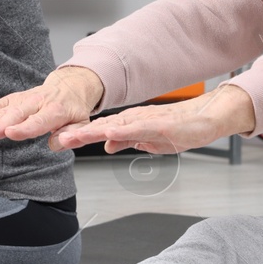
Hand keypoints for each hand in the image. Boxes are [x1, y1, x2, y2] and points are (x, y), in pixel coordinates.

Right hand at [0, 66, 104, 144]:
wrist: (70, 86)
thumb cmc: (73, 110)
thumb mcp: (80, 124)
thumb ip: (69, 135)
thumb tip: (54, 144)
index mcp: (57, 110)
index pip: (38, 121)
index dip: (24, 128)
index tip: (10, 133)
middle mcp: (39, 102)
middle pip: (19, 114)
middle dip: (2, 123)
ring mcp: (26, 98)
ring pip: (8, 108)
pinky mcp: (17, 97)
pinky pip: (2, 102)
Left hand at [49, 83, 256, 154]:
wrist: (207, 118)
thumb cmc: (180, 128)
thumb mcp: (148, 141)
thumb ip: (128, 141)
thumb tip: (107, 145)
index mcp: (129, 124)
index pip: (99, 131)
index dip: (78, 136)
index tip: (58, 141)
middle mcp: (133, 120)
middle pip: (100, 127)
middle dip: (77, 134)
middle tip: (55, 139)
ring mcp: (146, 121)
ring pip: (114, 127)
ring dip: (93, 132)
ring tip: (73, 136)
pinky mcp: (160, 125)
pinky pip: (138, 129)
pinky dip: (122, 132)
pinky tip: (109, 135)